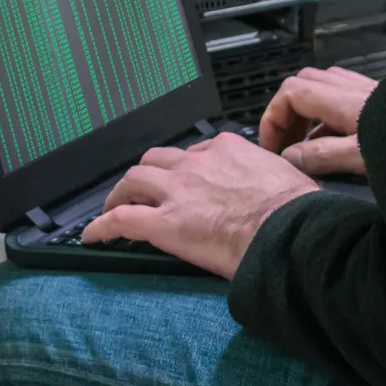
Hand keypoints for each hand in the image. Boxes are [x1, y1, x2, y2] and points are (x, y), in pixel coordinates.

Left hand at [82, 132, 318, 279]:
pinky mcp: (163, 223)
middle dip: (145, 174)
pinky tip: (92, 235)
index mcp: (226, 149)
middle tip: (140, 189)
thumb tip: (280, 189)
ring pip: (133, 181)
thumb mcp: (285, 176)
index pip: (196, 152)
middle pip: (156, 160)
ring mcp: (177, 191)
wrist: (285, 230)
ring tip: (112, 206)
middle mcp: (195, 164)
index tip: (186, 180)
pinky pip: (121, 220)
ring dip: (119, 193)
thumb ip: (269, 176)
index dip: (186, 168)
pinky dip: (101, 226)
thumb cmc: (293, 209)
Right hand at [258, 65, 377, 178]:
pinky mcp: (378, 97)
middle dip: (285, 114)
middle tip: (285, 146)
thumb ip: (323, 156)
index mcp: (342, 100)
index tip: (271, 149)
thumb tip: (288, 156)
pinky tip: (332, 140)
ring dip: (305, 113)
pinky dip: (326, 114)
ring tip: (305, 146)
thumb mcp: (362, 158)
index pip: (290, 93)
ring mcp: (365, 89)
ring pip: (321, 88)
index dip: (273, 119)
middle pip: (302, 84)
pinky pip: (341, 96)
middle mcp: (350, 87)